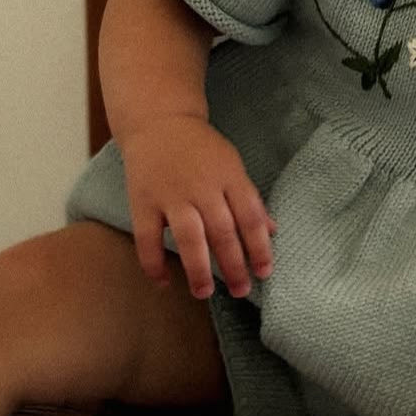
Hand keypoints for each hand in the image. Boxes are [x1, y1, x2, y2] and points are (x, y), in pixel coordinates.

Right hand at [119, 113, 276, 299]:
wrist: (160, 122)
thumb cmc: (202, 148)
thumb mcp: (233, 166)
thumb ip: (249, 199)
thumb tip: (271, 231)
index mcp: (230, 176)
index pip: (250, 216)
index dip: (260, 246)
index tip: (265, 272)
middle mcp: (203, 187)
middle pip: (223, 231)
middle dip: (234, 265)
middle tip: (241, 291)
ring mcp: (172, 195)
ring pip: (189, 237)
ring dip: (198, 269)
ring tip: (205, 293)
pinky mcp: (143, 202)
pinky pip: (148, 238)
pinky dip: (154, 263)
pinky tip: (164, 282)